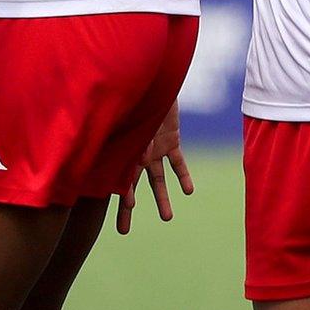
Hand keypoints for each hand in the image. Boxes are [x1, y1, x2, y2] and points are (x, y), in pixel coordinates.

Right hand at [115, 103, 191, 233]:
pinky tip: (189, 192)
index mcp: (125, 149)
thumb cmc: (139, 94)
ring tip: (167, 218)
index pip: (120, 178)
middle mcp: (137, 152)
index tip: (128, 208)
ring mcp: (155, 148)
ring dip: (162, 198)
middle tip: (123, 232)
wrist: (157, 77)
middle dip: (127, 209)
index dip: (123, 194)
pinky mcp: (172, 140)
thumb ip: (135, 137)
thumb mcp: (133, 117)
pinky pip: (178, 162)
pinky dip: (183, 175)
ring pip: (158, 179)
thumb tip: (135, 158)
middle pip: (131, 186)